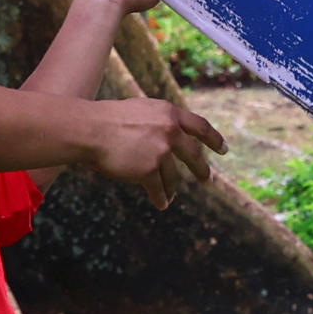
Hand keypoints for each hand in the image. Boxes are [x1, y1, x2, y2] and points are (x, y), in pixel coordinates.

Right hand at [85, 97, 225, 209]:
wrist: (89, 130)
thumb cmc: (106, 119)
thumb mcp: (140, 110)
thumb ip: (158, 121)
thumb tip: (171, 135)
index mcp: (169, 113)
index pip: (200, 126)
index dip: (213, 139)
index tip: (223, 149)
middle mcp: (170, 131)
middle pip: (193, 155)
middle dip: (201, 169)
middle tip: (206, 179)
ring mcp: (160, 152)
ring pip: (172, 176)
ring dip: (171, 187)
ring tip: (170, 195)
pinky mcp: (149, 170)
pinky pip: (158, 189)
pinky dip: (160, 198)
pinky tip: (161, 203)